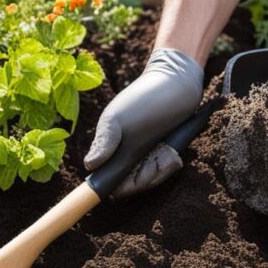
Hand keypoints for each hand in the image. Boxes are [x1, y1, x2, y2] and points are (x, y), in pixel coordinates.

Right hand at [84, 47, 202, 198]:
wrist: (177, 81)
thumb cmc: (143, 98)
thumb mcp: (118, 119)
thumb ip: (104, 142)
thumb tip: (90, 165)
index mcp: (110, 150)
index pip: (109, 183)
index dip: (118, 186)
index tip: (129, 177)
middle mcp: (127, 156)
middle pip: (133, 185)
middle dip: (147, 176)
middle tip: (158, 156)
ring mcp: (146, 155)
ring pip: (150, 179)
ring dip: (161, 168)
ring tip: (168, 150)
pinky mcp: (164, 152)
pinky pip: (165, 169)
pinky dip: (170, 162)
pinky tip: (173, 149)